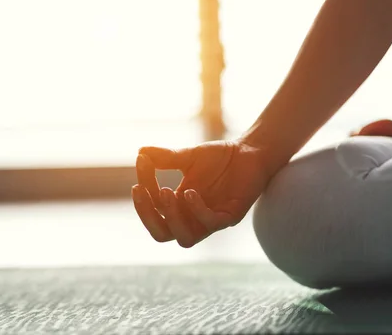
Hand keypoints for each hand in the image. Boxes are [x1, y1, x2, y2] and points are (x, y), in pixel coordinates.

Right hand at [131, 140, 270, 247]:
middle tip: (141, 190)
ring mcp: (212, 219)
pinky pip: (211, 223)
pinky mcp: (231, 216)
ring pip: (186, 239)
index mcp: (180, 206)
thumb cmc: (220, 157)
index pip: (154, 210)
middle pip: (162, 234)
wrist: (251, 151)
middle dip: (148, 215)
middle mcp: (193, 218)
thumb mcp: (188, 156)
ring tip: (165, 192)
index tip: (142, 162)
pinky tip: (190, 192)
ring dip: (172, 218)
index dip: (144, 190)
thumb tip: (140, 151)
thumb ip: (166, 157)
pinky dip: (197, 210)